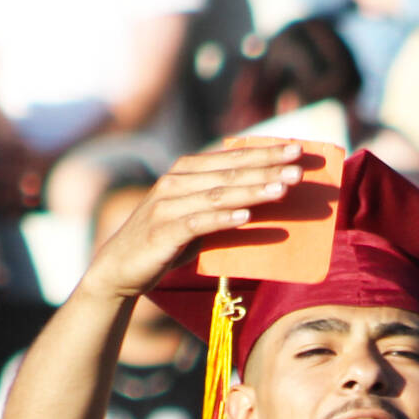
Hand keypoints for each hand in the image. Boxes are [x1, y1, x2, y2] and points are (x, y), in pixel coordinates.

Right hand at [76, 143, 304, 300]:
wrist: (118, 269)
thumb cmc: (164, 242)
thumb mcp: (196, 218)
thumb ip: (223, 204)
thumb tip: (268, 196)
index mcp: (185, 171)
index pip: (231, 158)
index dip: (265, 152)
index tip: (297, 149)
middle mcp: (175, 182)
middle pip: (230, 172)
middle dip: (268, 168)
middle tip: (300, 166)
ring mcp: (167, 205)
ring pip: (218, 194)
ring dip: (253, 191)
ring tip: (283, 189)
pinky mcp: (163, 231)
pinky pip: (199, 223)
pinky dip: (223, 219)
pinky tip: (247, 217)